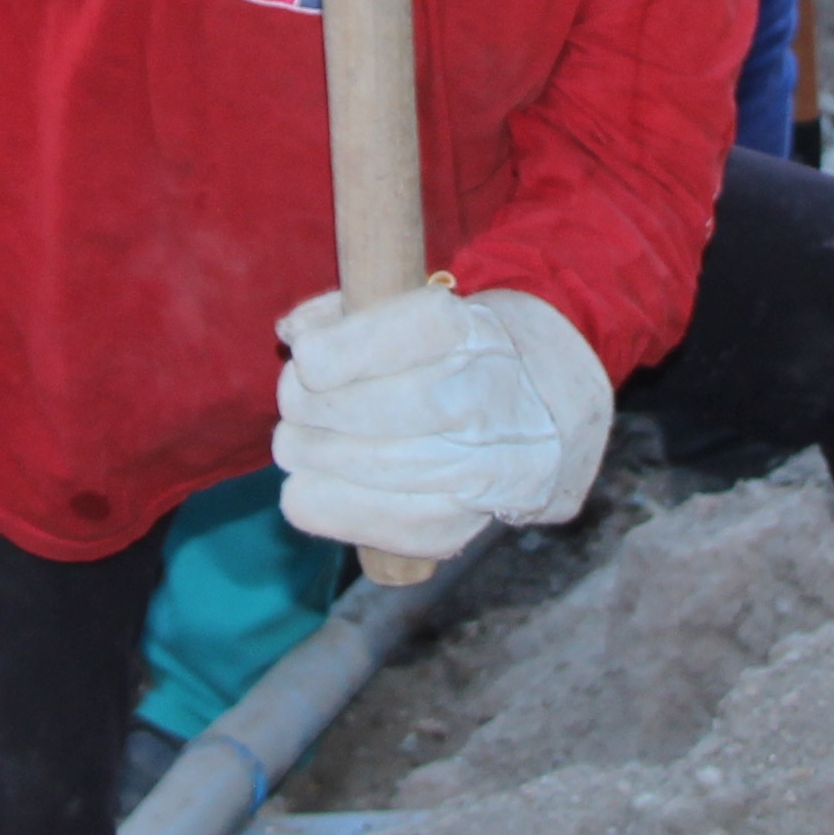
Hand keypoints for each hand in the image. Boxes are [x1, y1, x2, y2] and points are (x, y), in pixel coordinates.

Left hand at [270, 282, 612, 565]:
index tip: (305, 357)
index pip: (409, 336)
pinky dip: (328, 507)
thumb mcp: (412, 309)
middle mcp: (484, 399)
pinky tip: (307, 487)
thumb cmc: (450, 353)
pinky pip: (383, 525)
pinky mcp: (461, 523)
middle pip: (382, 409)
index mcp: (470, 334)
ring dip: (312, 458)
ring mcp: (481, 468)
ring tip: (296, 443)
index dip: (344, 351)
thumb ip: (347, 311)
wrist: (540, 412)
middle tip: (293, 406)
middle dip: (313, 409)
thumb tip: (293, 332)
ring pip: (377, 469)